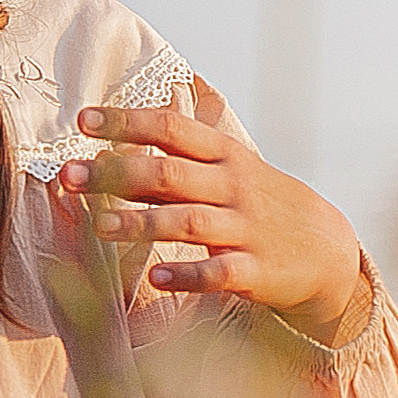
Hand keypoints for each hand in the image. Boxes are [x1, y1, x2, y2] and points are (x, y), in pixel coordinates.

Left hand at [57, 79, 368, 339]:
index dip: (125, 122)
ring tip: (101, 228)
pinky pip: (219, 272)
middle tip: (69, 175)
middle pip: (169, 173)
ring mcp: (246, 229)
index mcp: (224, 155)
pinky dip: (187, 275)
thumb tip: (111, 145)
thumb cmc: (261, 204)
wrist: (328, 250)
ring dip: (142, 223)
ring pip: (188, 221)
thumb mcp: (231, 168)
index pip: (170, 128)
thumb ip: (179, 157)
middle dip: (116, 173)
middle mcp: (233, 186)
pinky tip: (157, 277)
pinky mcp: (256, 271)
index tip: (81, 120)